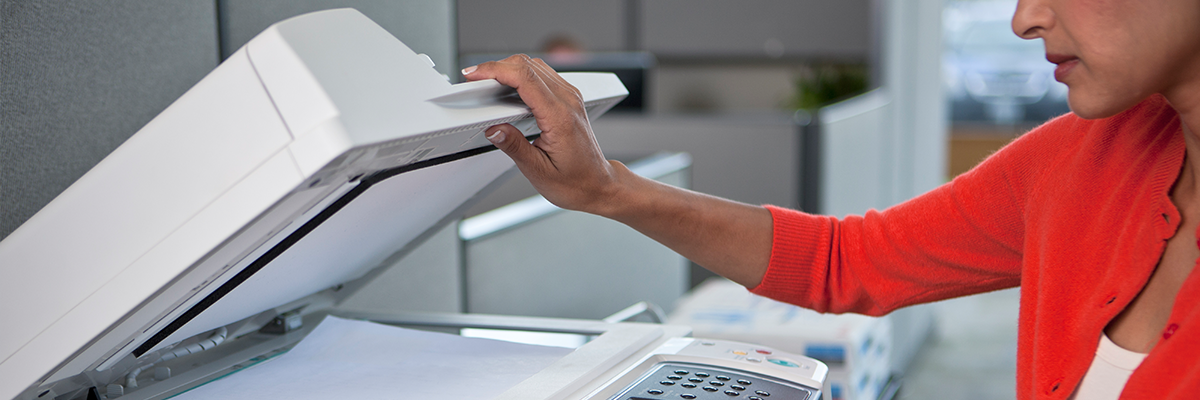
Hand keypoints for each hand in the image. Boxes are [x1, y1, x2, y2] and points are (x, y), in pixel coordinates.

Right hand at [462, 55, 624, 214]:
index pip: (525, 78)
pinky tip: (507, 89)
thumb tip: (493, 129)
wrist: (598, 184)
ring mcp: (570, 97)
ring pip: (535, 66)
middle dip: (496, 67)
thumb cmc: (575, 182)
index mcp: (560, 117)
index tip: (475, 74)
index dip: (495, 70)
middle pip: (528, 65)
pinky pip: (542, 75)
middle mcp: (568, 101)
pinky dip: (521, 76)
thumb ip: (514, 147)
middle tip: (474, 80)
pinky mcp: (568, 98)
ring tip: (486, 85)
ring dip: (508, 69)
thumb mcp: (539, 171)